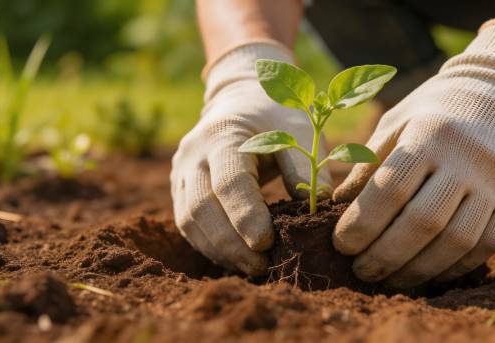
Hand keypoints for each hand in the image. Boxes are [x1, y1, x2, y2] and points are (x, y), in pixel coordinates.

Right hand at [171, 42, 331, 274]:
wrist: (240, 99)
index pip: (228, 181)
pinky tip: (235, 259)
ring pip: (188, 220)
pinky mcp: (179, 188)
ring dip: (218, 250)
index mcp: (223, 134)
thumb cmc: (276, 117)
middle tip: (260, 266)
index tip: (265, 244)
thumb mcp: (298, 130)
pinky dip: (210, 246)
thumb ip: (304, 168)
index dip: (245, 215)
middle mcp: (193, 153)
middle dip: (229, 243)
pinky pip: (187, 225)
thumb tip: (315, 210)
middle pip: (200, 206)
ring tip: (251, 268)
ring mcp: (180, 172)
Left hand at [333, 20, 494, 287]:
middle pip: (423, 222)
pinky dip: (454, 267)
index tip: (341, 245)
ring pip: (456, 241)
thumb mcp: (396, 122)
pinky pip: (486, 245)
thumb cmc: (434, 110)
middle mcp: (466, 157)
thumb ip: (368, 163)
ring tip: (390, 279)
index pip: (389, 189)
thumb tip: (337, 206)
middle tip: (361, 272)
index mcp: (429, 133)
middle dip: (385, 255)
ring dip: (418, 269)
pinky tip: (427, 273)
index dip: (361, 225)